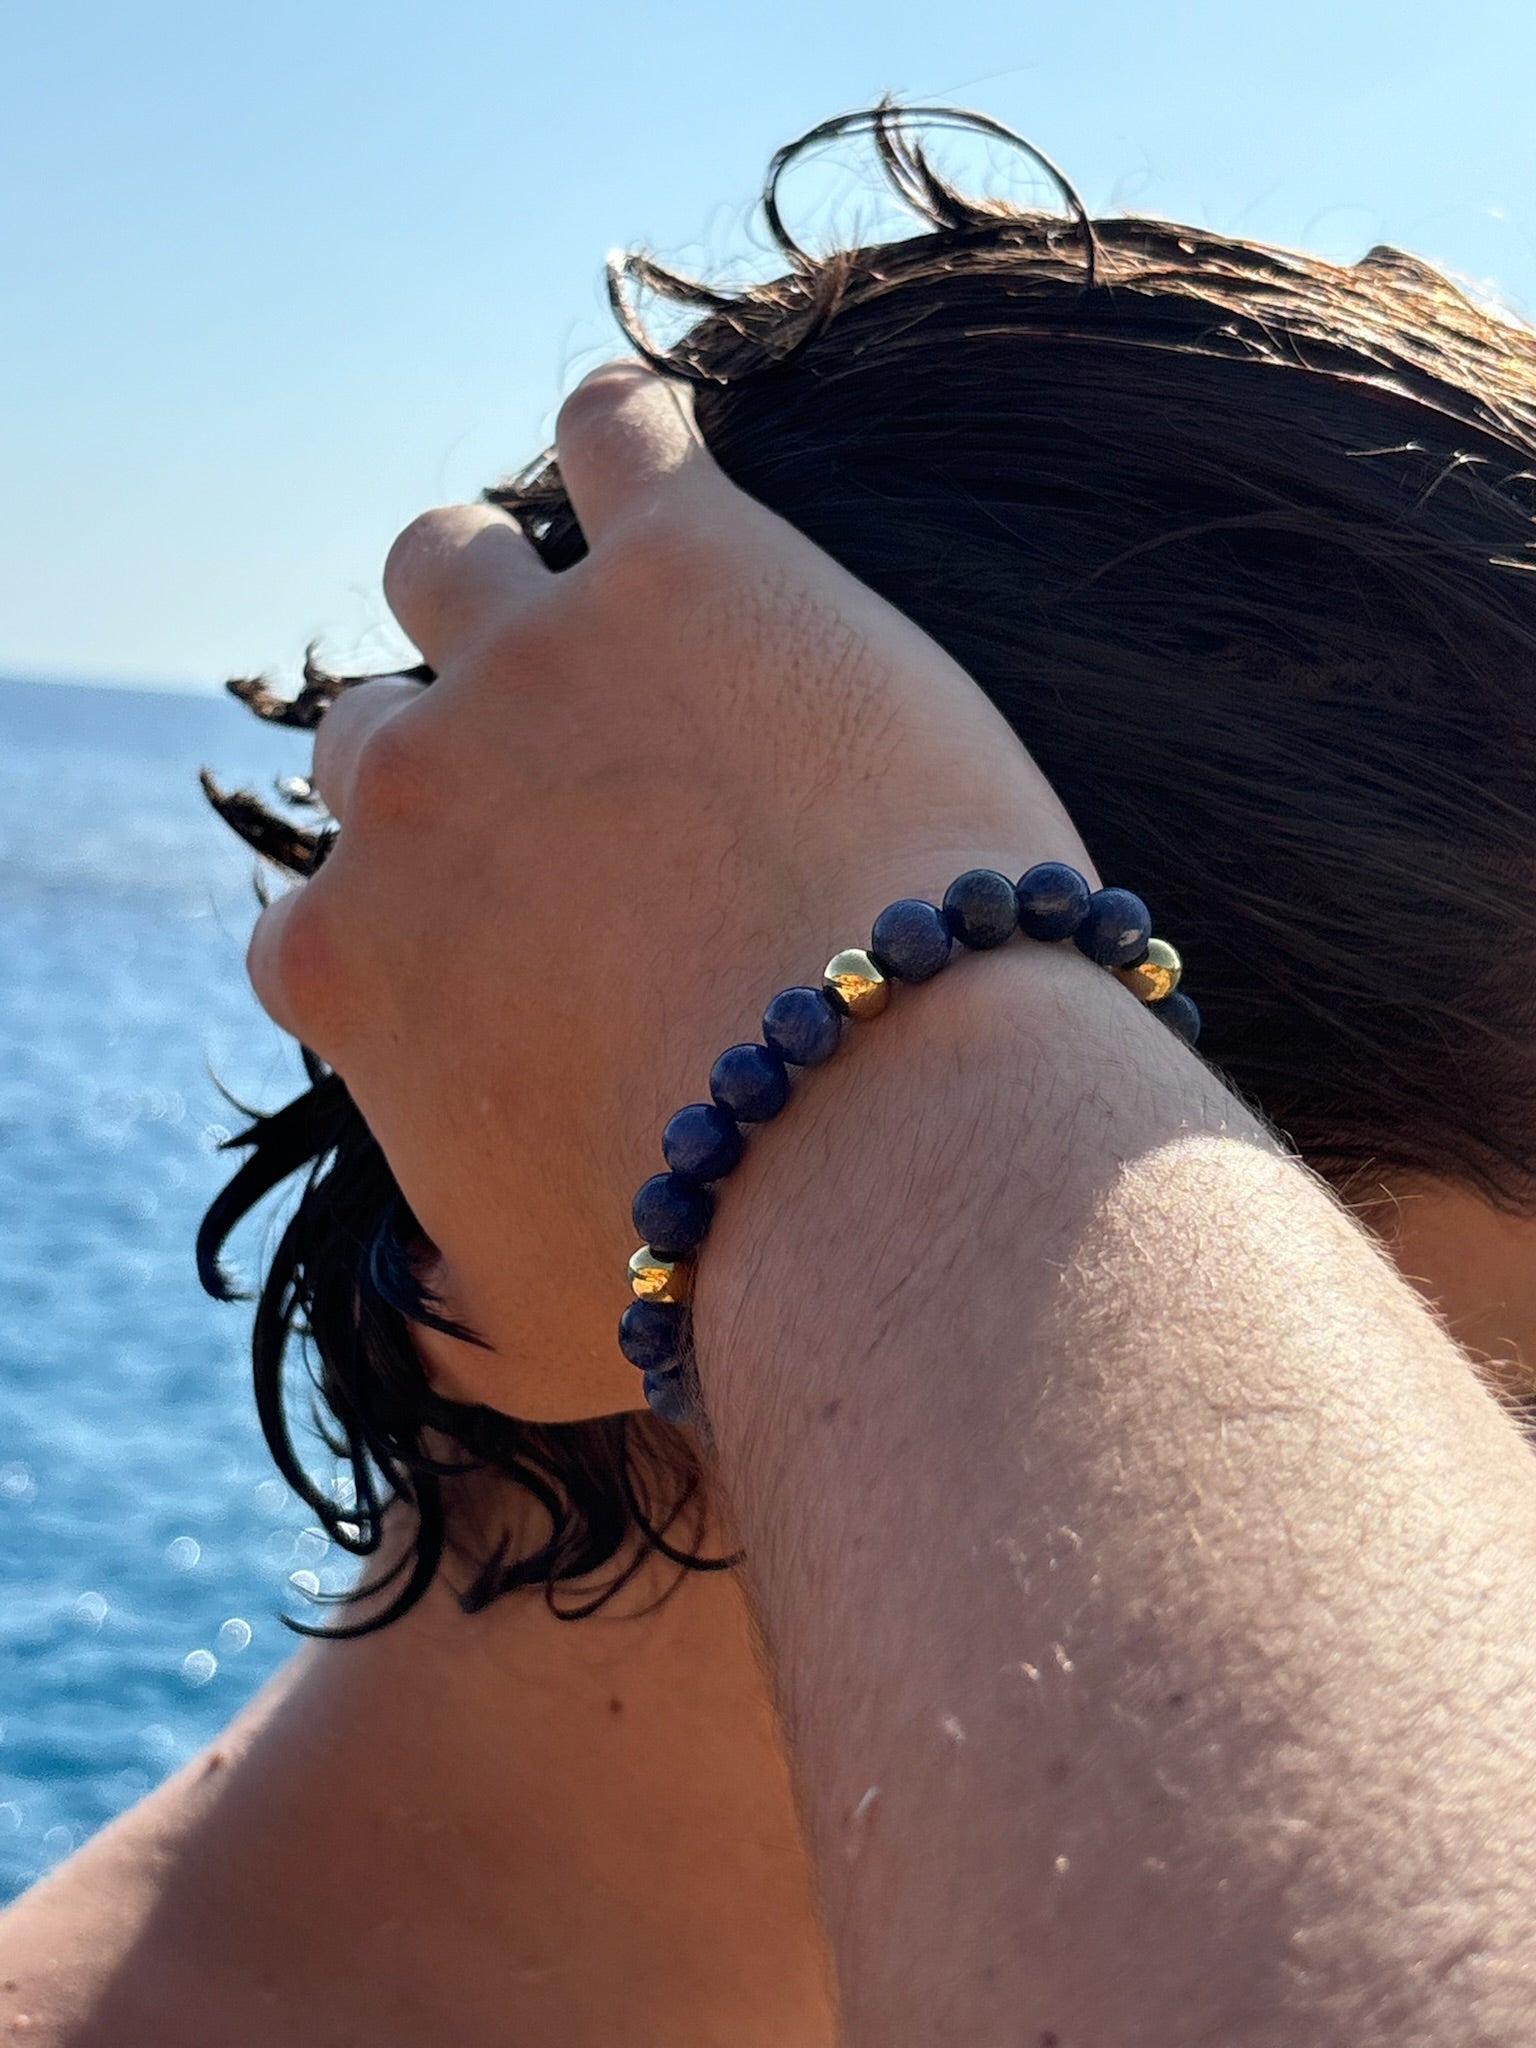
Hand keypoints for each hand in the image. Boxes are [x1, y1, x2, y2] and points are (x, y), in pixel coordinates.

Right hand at [246, 361, 1096, 1419]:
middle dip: (451, 754)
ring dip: (500, 583)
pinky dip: (637, 436)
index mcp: (345, 959)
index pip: (317, 909)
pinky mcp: (685, 565)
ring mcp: (532, 658)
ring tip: (605, 613)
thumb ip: (455, 1309)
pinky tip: (682, 473)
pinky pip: (620, 434)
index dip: (402, 914)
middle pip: (374, 726)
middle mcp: (402, 790)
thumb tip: (437, 1314)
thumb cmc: (717, 1255)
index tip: (488, 930)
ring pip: (445, 557)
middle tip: (563, 781)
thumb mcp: (544, 1329)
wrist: (883, 1138)